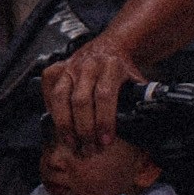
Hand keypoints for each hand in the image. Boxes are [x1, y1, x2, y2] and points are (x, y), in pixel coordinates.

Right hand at [41, 35, 140, 150]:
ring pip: (61, 97)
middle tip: (89, 148)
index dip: (104, 121)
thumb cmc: (122, 70)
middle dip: (84, 129)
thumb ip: (141, 99)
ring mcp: (70, 65)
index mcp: (112, 66)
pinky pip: (48, 90)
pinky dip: (50, 108)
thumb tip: (145, 123)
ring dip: (65, 124)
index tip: (105, 141)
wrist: (110, 46)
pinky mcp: (57, 68)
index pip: (105, 95)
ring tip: (72, 143)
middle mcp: (89, 64)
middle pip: (81, 100)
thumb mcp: (136, 81)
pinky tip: (58, 123)